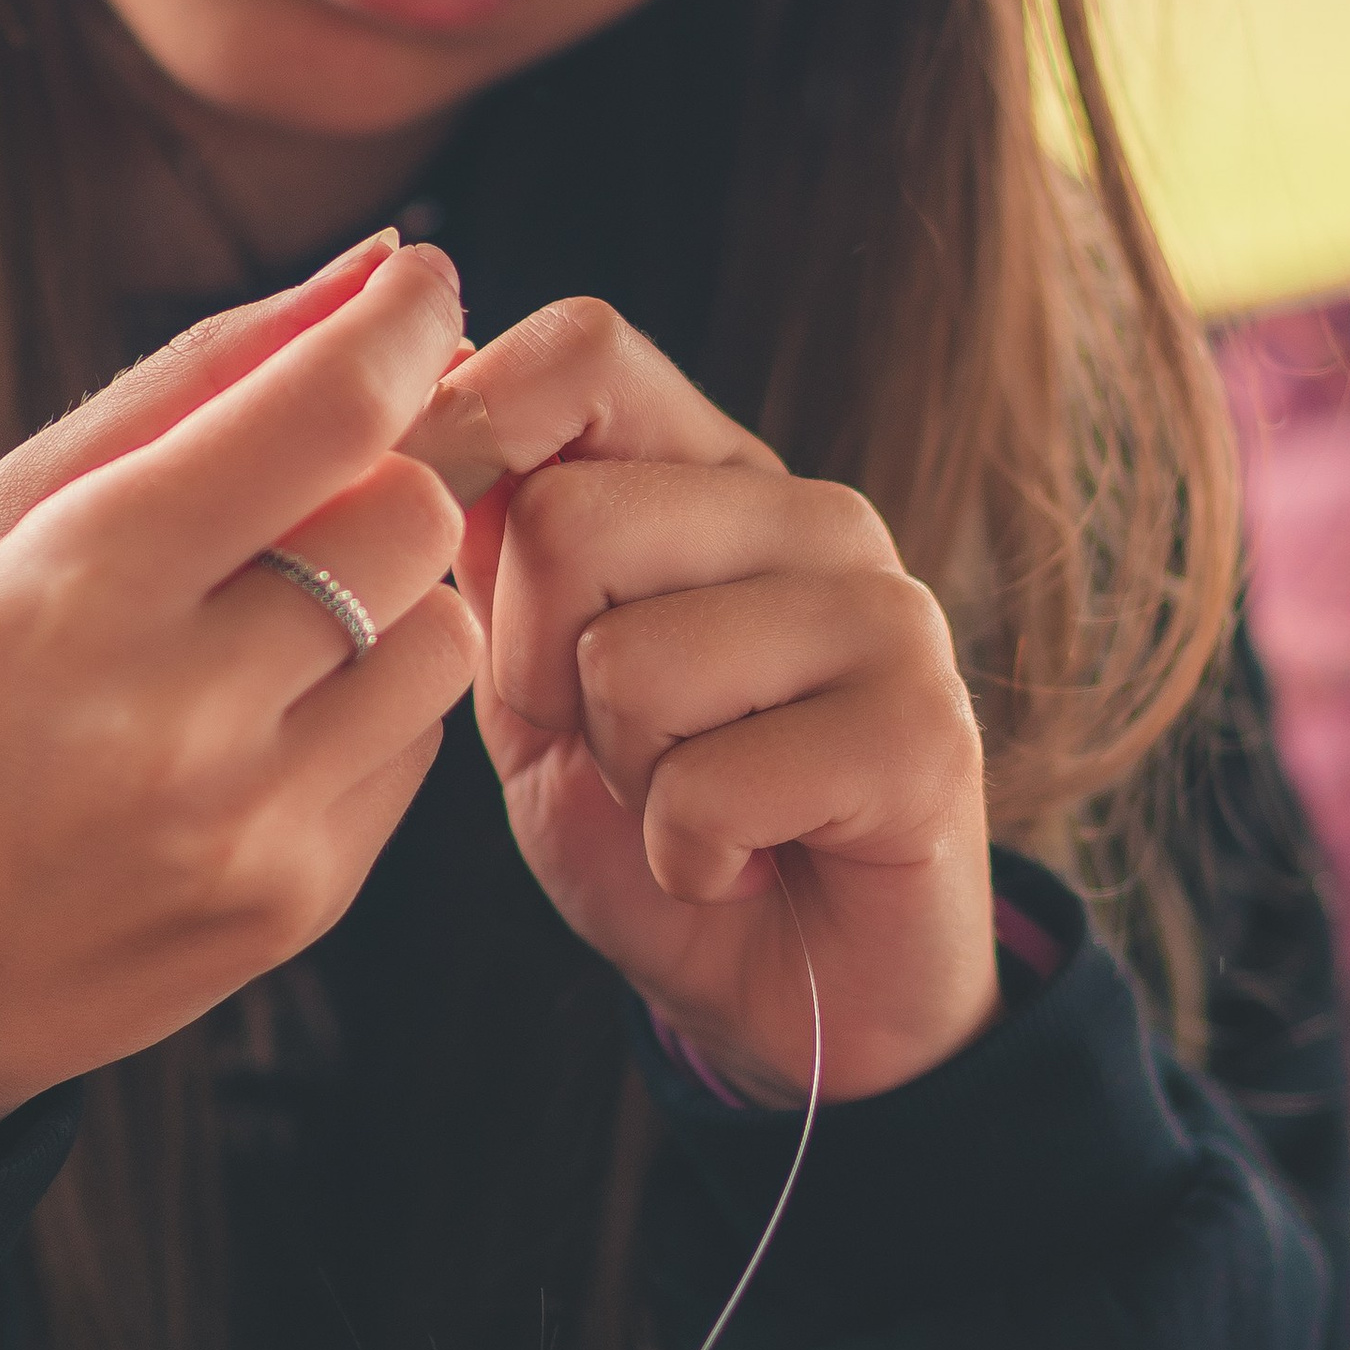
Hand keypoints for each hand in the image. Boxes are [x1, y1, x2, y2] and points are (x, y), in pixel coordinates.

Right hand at [0, 235, 476, 1155]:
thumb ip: (183, 387)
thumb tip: (364, 271)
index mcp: (77, 587)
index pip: (326, 413)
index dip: (404, 323)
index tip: (422, 284)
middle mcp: (177, 713)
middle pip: (413, 514)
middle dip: (393, 462)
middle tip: (329, 463)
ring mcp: (249, 825)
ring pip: (439, 635)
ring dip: (388, 590)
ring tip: (274, 608)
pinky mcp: (296, 905)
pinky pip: (410, 749)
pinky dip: (362, 702)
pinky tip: (254, 716)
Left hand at [407, 303, 994, 1104]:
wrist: (804, 1000)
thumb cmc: (660, 828)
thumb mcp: (538, 679)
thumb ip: (496, 548)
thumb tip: (423, 381)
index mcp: (716, 473)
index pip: (584, 349)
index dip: (470, 430)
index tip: (432, 548)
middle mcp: (813, 513)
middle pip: (570, 518)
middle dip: (536, 669)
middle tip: (615, 747)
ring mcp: (885, 614)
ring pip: (629, 660)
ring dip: (625, 777)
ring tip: (691, 806)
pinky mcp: (926, 734)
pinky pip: (709, 784)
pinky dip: (688, 858)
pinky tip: (746, 864)